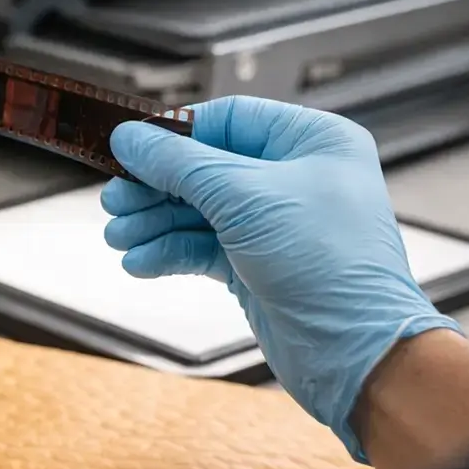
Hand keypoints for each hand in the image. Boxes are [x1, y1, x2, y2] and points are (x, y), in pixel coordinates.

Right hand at [101, 95, 460, 459]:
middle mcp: (294, 178)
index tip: (127, 148)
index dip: (173, 134)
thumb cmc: (329, 264)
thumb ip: (178, 164)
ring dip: (152, 224)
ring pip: (196, 211)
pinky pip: (200, 248)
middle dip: (154, 187)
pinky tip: (140, 261)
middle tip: (114, 202)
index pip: (226, 119)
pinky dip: (167, 253)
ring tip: (119, 237)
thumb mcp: (243, 197)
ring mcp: (273, 224)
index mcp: (311, 142)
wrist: (353, 349)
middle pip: (202, 168)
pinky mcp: (256, 266)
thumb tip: (129, 137)